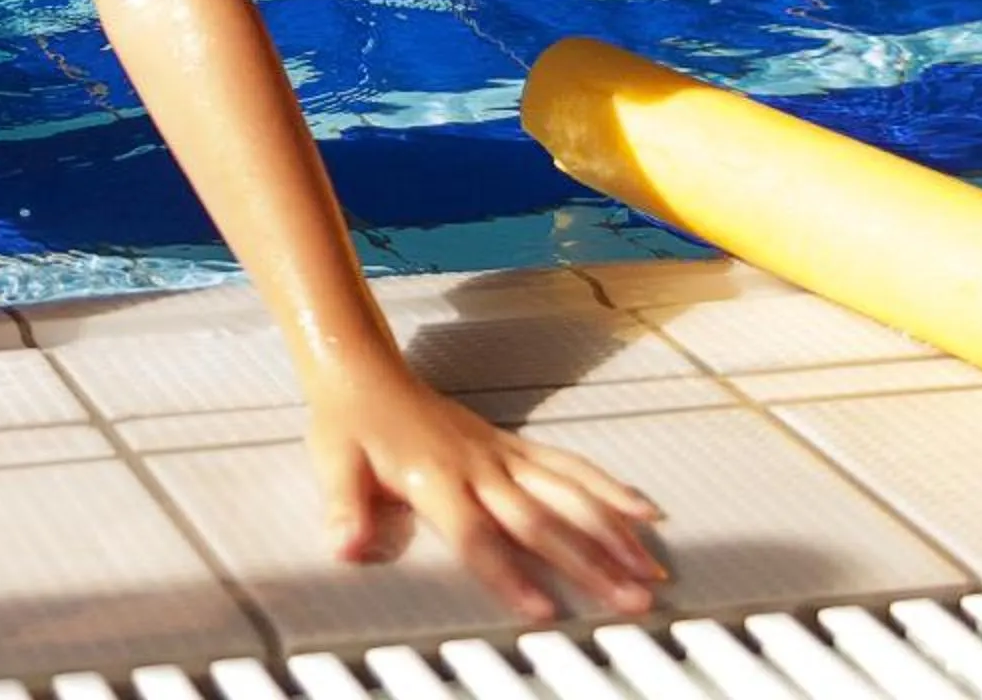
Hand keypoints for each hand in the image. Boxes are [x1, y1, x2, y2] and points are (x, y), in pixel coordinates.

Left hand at [303, 368, 664, 622]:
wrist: (363, 370)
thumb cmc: (348, 423)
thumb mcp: (333, 465)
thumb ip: (344, 509)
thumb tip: (346, 547)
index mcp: (435, 479)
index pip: (478, 536)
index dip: (510, 576)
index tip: (544, 611)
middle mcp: (478, 467)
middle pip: (540, 521)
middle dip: (588, 564)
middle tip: (629, 600)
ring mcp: (501, 454)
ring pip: (568, 493)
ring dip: (612, 532)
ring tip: (648, 569)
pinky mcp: (512, 444)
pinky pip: (568, 466)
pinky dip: (608, 489)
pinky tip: (643, 511)